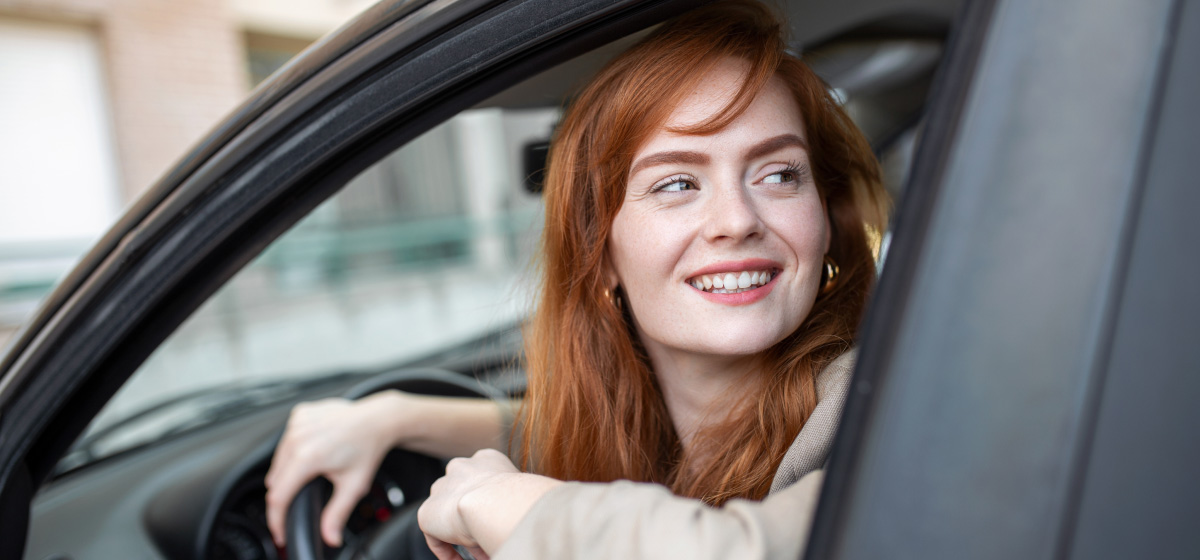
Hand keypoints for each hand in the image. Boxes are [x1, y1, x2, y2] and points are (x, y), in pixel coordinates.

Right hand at [264, 394, 398, 546]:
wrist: (378, 419)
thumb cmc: (368, 448)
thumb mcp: (353, 486)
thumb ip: (337, 514)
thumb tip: (330, 537)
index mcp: (308, 456)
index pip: (279, 496)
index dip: (277, 519)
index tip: (280, 531)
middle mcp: (298, 437)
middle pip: (275, 479)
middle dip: (286, 495)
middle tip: (305, 496)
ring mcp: (297, 423)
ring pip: (278, 459)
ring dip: (287, 471)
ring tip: (313, 471)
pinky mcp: (299, 414)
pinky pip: (286, 440)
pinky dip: (293, 450)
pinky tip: (312, 450)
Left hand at [418, 449, 561, 559]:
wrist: (495, 503)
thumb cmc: (519, 499)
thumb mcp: (521, 493)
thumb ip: (512, 503)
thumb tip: (515, 524)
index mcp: (487, 459)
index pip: (484, 480)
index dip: (491, 505)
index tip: (496, 522)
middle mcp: (461, 468)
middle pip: (464, 495)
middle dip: (472, 518)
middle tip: (487, 538)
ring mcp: (441, 488)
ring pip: (449, 513)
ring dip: (460, 533)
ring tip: (476, 550)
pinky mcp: (427, 512)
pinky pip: (435, 535)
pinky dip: (446, 549)